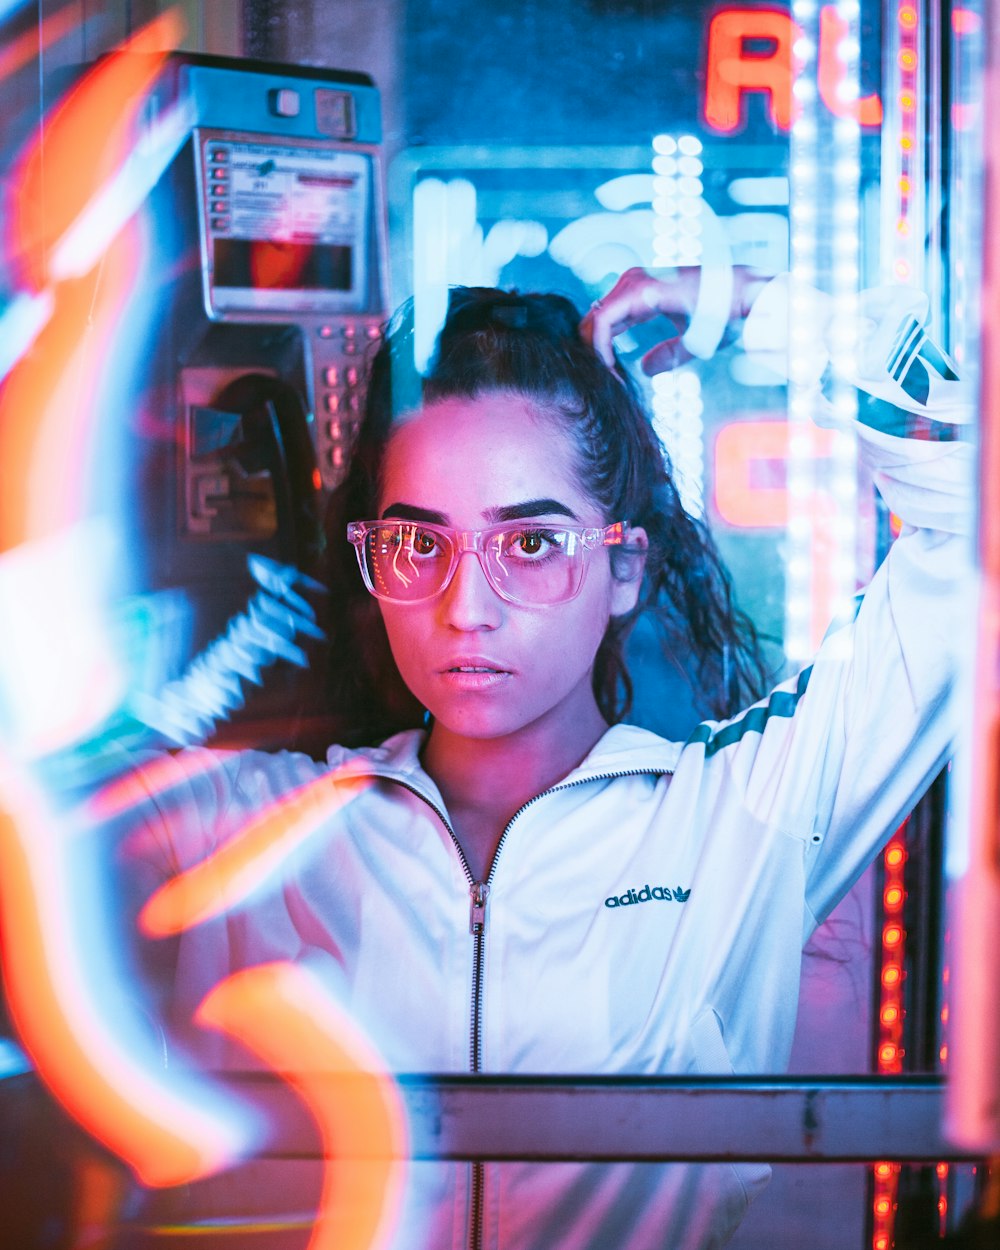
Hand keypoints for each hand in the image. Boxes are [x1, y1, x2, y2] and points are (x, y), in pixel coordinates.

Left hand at [580, 266, 770, 374]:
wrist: (745, 297)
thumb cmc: (726, 315)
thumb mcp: (690, 340)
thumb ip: (666, 353)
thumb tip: (644, 368)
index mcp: (641, 291)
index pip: (605, 323)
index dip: (601, 353)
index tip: (613, 381)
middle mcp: (632, 282)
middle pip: (592, 322)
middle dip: (592, 356)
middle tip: (604, 385)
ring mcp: (632, 282)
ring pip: (592, 323)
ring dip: (594, 356)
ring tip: (608, 382)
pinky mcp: (636, 290)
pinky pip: (602, 323)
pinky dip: (600, 351)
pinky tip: (611, 372)